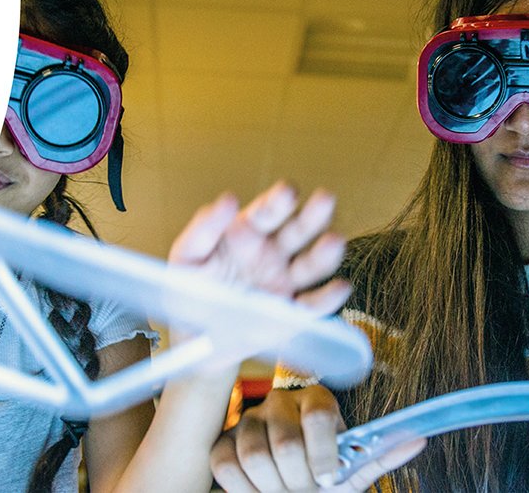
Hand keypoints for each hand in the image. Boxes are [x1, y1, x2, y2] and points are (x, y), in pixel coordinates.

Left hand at [168, 182, 350, 313]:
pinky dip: (329, 297)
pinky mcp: (292, 312)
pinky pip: (313, 304)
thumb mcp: (188, 257)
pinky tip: (340, 287)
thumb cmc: (190, 290)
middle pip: (298, 230)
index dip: (279, 201)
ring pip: (312, 264)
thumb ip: (204, 228)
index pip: (267, 212)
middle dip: (313, 214)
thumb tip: (228, 200)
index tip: (288, 192)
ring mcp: (285, 281)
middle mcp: (273, 252)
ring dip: (326, 253)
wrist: (195, 337)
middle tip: (325, 199)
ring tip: (334, 242)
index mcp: (248, 232)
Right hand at [210, 385, 424, 491]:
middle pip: (285, 443)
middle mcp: (280, 401)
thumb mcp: (352, 471)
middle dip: (297, 480)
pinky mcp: (222, 440)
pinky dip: (243, 489)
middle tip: (303, 490)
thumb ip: (380, 456)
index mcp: (317, 401)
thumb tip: (419, 440)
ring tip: (282, 492)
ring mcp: (248, 419)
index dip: (323, 454)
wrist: (293, 491)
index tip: (328, 478)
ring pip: (254, 455)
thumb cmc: (324, 478)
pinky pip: (225, 464)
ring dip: (272, 487)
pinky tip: (258, 491)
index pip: (318, 416)